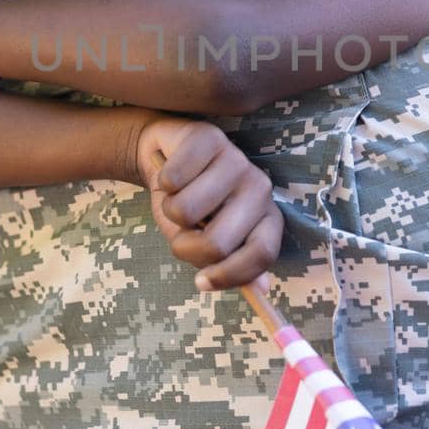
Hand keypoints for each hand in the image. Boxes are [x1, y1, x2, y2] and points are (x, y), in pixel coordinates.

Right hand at [134, 117, 281, 290]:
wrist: (164, 157)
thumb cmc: (189, 203)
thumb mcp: (204, 238)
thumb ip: (229, 262)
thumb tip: (262, 290)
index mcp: (266, 216)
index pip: (262, 254)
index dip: (228, 275)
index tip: (200, 282)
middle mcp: (260, 188)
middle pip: (219, 243)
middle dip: (185, 246)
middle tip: (179, 230)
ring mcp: (237, 160)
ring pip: (186, 211)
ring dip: (169, 210)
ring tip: (176, 196)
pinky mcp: (210, 138)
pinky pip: (171, 179)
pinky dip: (161, 182)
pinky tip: (170, 172)